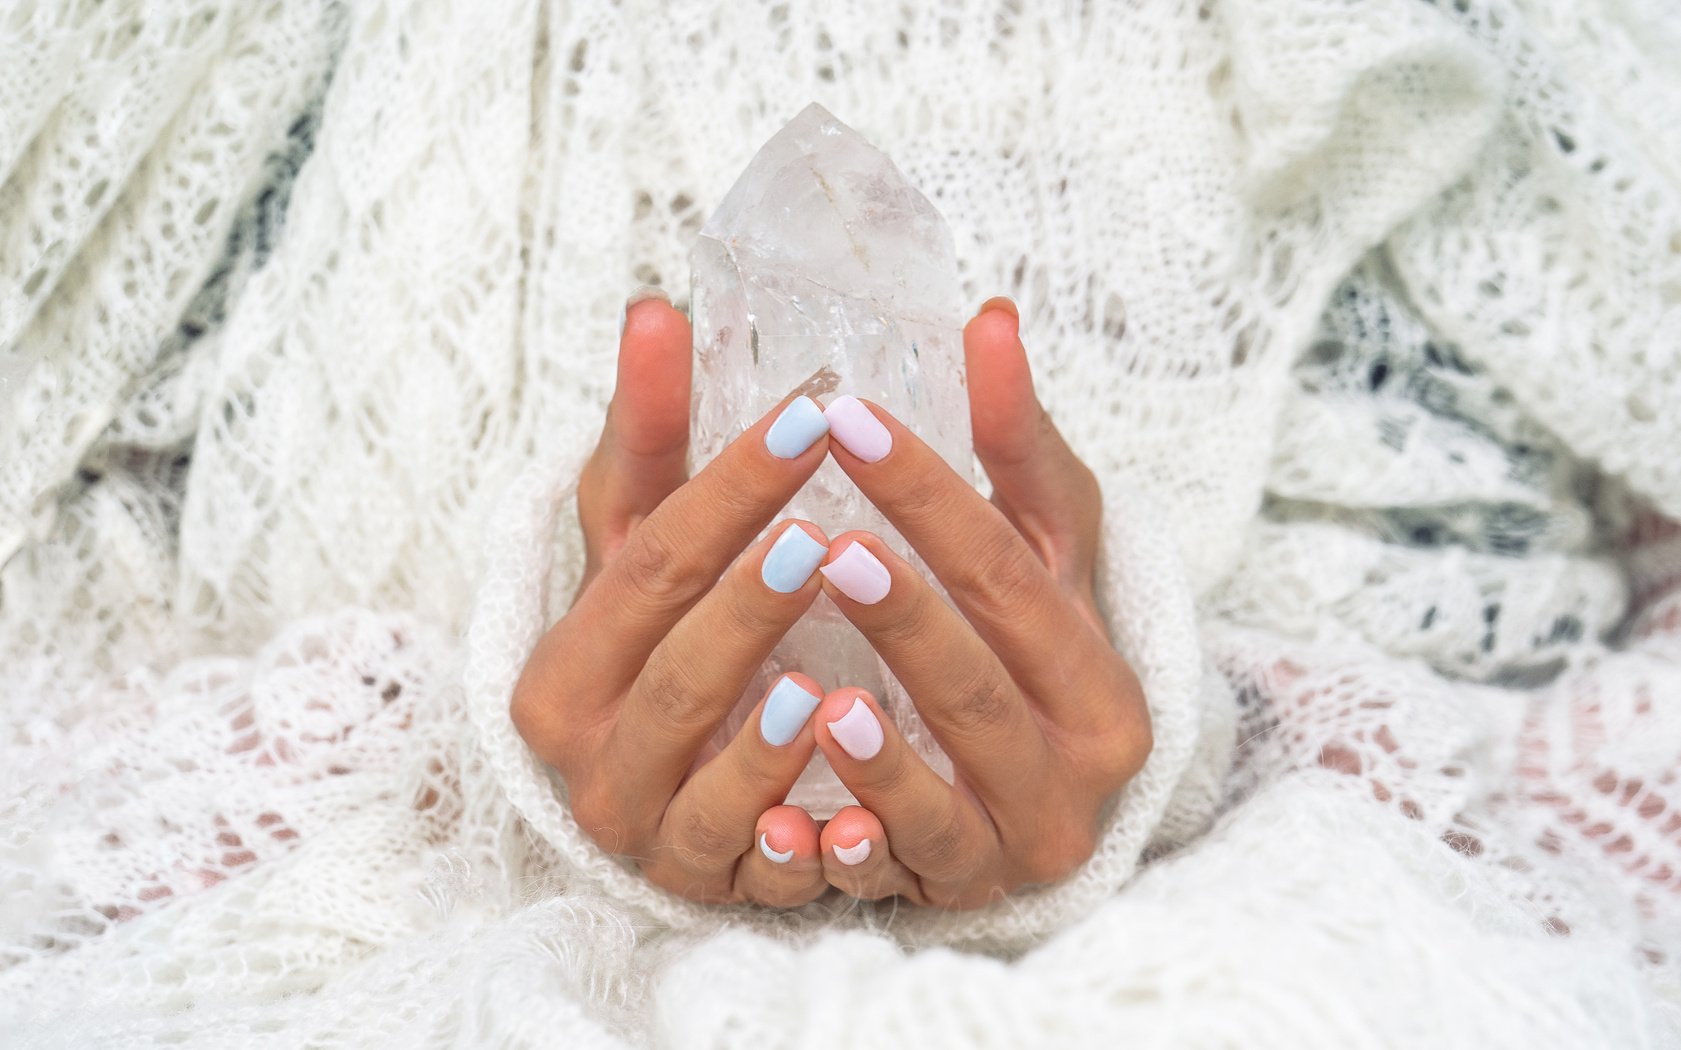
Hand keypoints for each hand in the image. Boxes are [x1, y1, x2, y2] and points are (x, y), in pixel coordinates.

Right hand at [510, 294, 841, 905]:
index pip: (651, 552)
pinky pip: (744, 855)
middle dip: (753, 594)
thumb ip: (650, 438)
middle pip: (678, 656)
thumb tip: (656, 310)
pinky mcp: (697, 884)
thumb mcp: (648, 539)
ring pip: (703, 765)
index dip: (731, 486)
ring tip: (827, 671)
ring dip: (765, 720)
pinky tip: (838, 777)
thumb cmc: (667, 637)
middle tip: (829, 530)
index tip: (811, 416)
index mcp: (567, 652)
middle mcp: (583, 743)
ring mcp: (638, 823)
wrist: (664, 786)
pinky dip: (785, 819)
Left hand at [806, 299, 1152, 908]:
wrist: (1043, 795)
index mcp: (1099, 658)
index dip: (929, 492)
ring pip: (954, 772)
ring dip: (886, 718)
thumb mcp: (1041, 548)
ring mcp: (1032, 829)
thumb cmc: (1029, 644)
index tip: (847, 419)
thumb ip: (1016, 446)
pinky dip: (869, 812)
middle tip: (821, 541)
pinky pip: (916, 851)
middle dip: (905, 605)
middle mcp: (1087, 751)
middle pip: (985, 667)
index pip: (1009, 563)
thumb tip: (990, 321)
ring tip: (812, 675)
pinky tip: (815, 764)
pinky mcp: (972, 884)